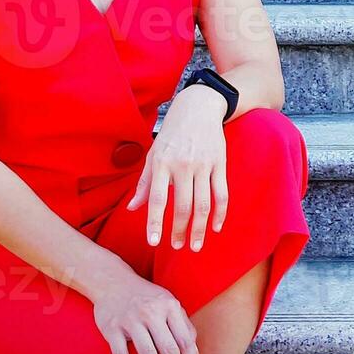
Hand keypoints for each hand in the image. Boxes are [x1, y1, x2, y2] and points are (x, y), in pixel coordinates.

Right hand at [88, 272, 203, 353]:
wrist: (112, 280)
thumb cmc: (145, 296)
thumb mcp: (168, 303)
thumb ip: (183, 325)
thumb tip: (196, 353)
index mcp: (170, 307)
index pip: (185, 340)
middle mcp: (152, 313)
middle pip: (169, 349)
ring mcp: (131, 320)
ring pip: (147, 353)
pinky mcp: (112, 328)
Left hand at [128, 83, 229, 251]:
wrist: (198, 107)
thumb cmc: (171, 134)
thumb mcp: (153, 154)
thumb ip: (145, 184)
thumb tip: (132, 209)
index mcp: (162, 164)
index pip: (157, 199)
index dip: (155, 222)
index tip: (153, 242)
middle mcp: (182, 165)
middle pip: (183, 206)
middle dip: (180, 231)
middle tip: (178, 247)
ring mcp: (203, 165)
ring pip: (203, 204)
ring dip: (200, 228)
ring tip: (195, 245)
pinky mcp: (219, 163)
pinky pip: (221, 193)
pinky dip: (220, 213)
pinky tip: (216, 228)